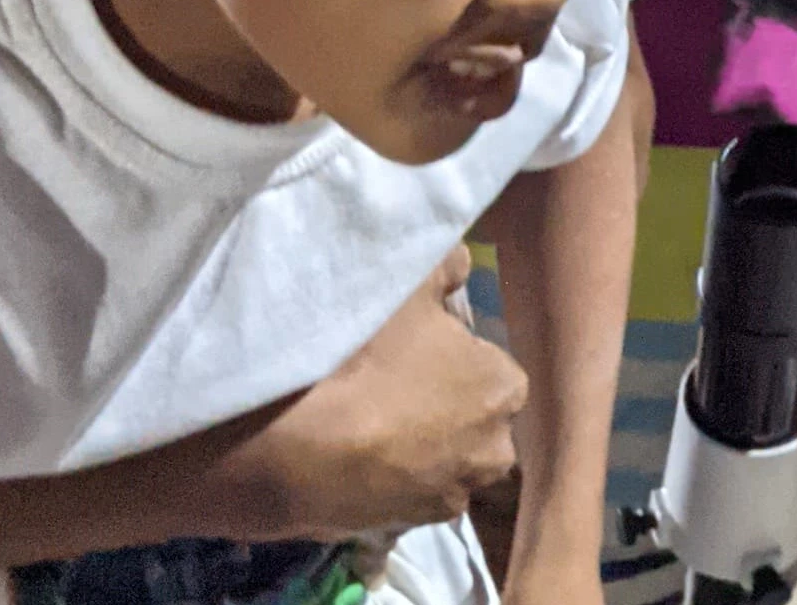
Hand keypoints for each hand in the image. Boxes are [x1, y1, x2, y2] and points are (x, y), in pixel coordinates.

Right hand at [230, 250, 526, 541]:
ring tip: (363, 424)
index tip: (412, 351)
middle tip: (387, 387)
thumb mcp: (411, 282)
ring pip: (440, 460)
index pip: (489, 367)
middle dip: (442, 406)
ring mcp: (451, 494)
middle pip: (471, 418)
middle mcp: (494, 449)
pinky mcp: (407, 528)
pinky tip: (350, 458)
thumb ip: (448, 267)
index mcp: (505, 388)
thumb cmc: (362, 357)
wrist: (291, 446)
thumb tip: (461, 269)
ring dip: (416, 447)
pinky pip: (403, 493)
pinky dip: (385, 478)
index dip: (451, 356)